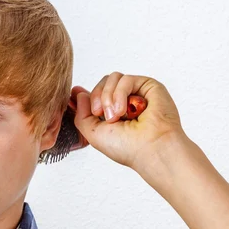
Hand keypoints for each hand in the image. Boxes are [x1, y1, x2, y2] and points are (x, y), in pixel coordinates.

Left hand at [69, 72, 186, 169]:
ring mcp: (137, 93)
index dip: (87, 96)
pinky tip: (123, 111)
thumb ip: (81, 114)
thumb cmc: (127, 147)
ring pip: (113, 78)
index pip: (96, 94)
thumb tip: (78, 93)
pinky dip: (119, 94)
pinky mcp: (149, 87)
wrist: (150, 150)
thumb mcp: (92, 133)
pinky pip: (125, 79)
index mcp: (114, 113)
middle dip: (97, 97)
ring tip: (114, 116)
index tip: (79, 100)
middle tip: (99, 114)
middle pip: (103, 83)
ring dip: (108, 96)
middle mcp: (126, 102)